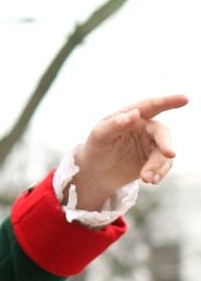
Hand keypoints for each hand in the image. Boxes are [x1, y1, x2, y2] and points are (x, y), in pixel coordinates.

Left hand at [72, 94, 188, 209]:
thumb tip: (134, 114)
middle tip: (169, 154)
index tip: (184, 99)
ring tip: (146, 179)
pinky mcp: (152, 160)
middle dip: (166, 144)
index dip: (168, 101)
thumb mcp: (99, 136)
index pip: (151, 106)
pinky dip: (159, 173)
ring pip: (163, 152)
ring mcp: (150, 144)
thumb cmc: (96, 148)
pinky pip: (162, 165)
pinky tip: (151, 181)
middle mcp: (145, 128)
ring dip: (158, 165)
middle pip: (161, 133)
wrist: (95, 173)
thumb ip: (114, 125)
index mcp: (132, 117)